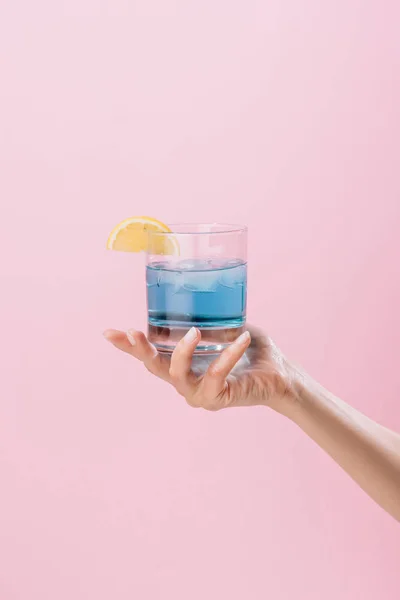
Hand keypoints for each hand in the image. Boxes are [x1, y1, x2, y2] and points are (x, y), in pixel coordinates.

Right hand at [103, 326, 297, 413]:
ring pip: (177, 373)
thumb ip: (209, 318)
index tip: (109, 332)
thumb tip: (197, 298)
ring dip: (183, 351)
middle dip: (139, 350)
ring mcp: (199, 392)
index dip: (128, 346)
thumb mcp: (227, 328)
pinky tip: (243, 338)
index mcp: (183, 364)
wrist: (280, 374)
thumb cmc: (252, 351)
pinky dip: (229, 355)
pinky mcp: (218, 398)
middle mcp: (185, 380)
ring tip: (195, 331)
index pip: (150, 355)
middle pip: (153, 367)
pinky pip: (216, 374)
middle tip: (132, 333)